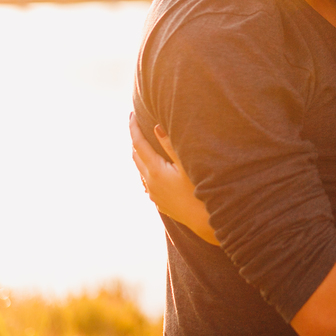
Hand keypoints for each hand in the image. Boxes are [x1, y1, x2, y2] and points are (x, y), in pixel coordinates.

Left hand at [129, 114, 217, 244]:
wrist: (204, 221)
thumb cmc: (199, 190)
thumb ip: (170, 146)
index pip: (138, 144)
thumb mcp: (187, 165)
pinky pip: (147, 182)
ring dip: (141, 155)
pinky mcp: (160, 202)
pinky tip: (154, 170)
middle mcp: (150, 182)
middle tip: (137, 125)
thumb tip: (156, 128)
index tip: (131, 114)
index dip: (134, 128)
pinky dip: (147, 170)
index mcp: (155, 170)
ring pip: (141, 170)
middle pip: (136, 156)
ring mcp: (153, 194)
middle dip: (135, 140)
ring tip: (145, 144)